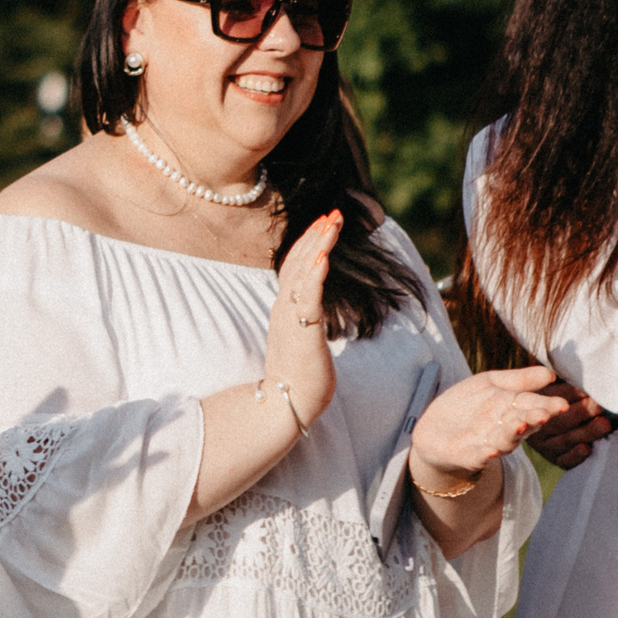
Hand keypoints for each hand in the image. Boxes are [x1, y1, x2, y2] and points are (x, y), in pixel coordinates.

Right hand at [263, 208, 342, 432]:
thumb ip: (304, 321)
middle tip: (332, 213)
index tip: (323, 224)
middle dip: (315, 235)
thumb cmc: (299, 377)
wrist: (288, 404)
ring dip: (317, 245)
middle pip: (298, 262)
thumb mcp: (302, 339)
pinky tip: (323, 255)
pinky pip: (308, 296)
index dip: (308, 244)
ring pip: (302, 273)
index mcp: (284, 310)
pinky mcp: (302, 330)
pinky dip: (314, 273)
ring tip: (331, 223)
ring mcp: (291, 317)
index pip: (295, 268)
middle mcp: (284, 308)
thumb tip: (313, 313)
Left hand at [410, 365, 567, 490]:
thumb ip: (519, 380)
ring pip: (504, 440)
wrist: (435, 429)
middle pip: (522, 423)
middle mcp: (504, 428)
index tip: (562, 404)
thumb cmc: (468, 404)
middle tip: (544, 414)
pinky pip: (478, 457)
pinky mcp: (468, 456)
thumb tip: (551, 373)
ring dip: (512, 434)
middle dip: (533, 419)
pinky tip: (491, 452)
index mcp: (511, 408)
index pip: (532, 405)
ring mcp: (487, 443)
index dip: (547, 405)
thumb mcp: (491, 383)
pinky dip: (485, 455)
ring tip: (519, 425)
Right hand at [525, 380, 609, 469]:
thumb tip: (557, 368)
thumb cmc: (558, 398)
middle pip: (558, 421)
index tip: (585, 389)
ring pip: (564, 440)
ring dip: (586, 432)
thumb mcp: (552, 387)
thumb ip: (555, 380)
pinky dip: (575, 456)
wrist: (549, 426)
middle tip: (599, 404)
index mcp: (533, 406)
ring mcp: (547, 445)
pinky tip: (587, 449)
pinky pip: (564, 460)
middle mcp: (537, 427)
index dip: (568, 395)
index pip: (549, 400)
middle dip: (581, 412)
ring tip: (604, 424)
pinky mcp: (557, 459)